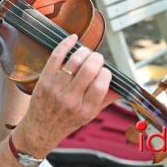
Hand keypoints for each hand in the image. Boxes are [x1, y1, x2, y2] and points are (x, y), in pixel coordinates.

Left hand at [16, 34, 119, 156]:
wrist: (41, 128)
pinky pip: (56, 56)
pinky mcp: (45, 79)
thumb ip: (106, 99)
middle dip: (97, 58)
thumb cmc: (68, 120)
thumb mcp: (90, 115)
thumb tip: (124, 86)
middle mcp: (70, 99)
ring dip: (84, 51)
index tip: (104, 71)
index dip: (106, 72)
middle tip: (97, 58)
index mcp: (85, 109)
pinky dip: (66, 44)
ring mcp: (56, 88)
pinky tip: (73, 38)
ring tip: (86, 52)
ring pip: (74, 61)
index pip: (101, 84)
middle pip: (89, 69)